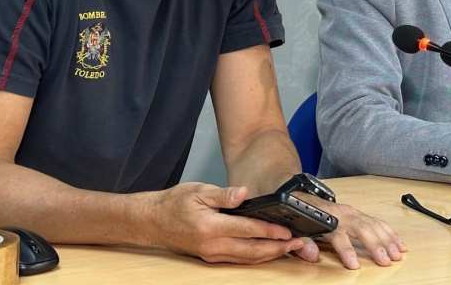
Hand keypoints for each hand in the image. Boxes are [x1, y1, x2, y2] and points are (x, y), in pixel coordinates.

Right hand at [145, 183, 308, 264]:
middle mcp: (212, 245)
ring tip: (290, 248)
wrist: (152, 222)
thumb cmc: (175, 203)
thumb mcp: (198, 190)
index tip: (288, 231)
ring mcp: (212, 254)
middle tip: (298, 244)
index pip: (247, 229)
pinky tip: (269, 251)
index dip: (270, 231)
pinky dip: (256, 256)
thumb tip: (243, 193)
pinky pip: (238, 260)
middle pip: (252, 250)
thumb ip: (223, 194)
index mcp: (210, 226)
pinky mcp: (211, 257)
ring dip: (270, 255)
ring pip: (247, 258)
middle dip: (277, 248)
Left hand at [297, 197, 405, 269]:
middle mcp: (344, 215)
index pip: (339, 236)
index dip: (346, 250)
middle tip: (386, 259)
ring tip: (397, 253)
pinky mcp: (361, 214)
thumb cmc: (304, 216)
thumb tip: (312, 254)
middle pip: (363, 229)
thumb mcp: (299, 230)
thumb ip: (305, 243)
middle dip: (376, 245)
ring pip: (373, 224)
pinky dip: (390, 232)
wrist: (306, 197)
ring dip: (387, 239)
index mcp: (328, 221)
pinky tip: (399, 242)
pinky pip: (378, 222)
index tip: (354, 264)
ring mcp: (354, 213)